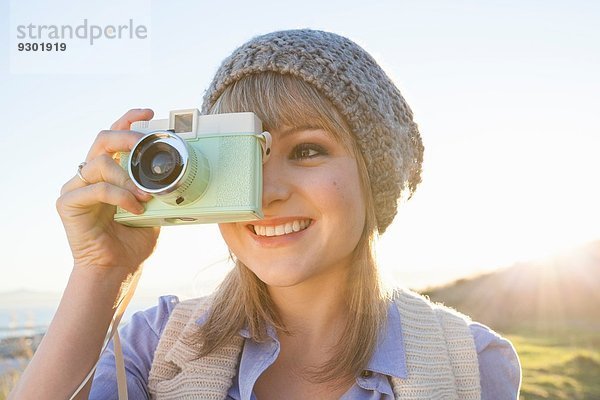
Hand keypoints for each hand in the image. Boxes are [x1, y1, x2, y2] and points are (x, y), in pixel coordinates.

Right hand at [56, 109, 159, 273]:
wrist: (117, 268)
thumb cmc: (133, 239)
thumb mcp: (153, 207)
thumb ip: (158, 188)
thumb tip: (183, 172)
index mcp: (109, 172)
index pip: (114, 136)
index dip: (129, 120)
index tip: (149, 113)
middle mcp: (90, 175)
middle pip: (103, 139)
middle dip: (127, 137)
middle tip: (145, 147)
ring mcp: (76, 187)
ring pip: (101, 163)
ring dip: (129, 178)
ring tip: (145, 197)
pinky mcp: (68, 203)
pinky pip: (97, 189)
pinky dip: (121, 197)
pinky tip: (135, 209)